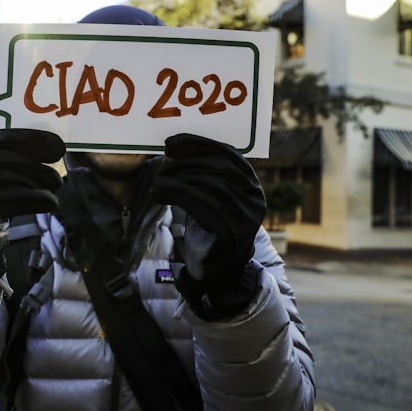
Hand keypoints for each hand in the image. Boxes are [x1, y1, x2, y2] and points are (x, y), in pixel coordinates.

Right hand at [0, 129, 64, 285]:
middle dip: (37, 166)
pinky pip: (11, 200)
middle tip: (57, 177)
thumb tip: (52, 146)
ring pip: (9, 178)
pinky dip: (35, 199)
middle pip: (4, 158)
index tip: (58, 147)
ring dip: (38, 183)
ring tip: (55, 188)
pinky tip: (50, 202)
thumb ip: (9, 159)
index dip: (31, 140)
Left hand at [151, 134, 266, 317]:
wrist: (219, 267)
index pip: (228, 154)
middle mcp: (255, 197)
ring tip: (156, 181)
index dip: (199, 144)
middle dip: (186, 162)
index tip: (170, 143)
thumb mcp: (208, 194)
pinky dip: (178, 195)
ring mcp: (247, 216)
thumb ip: (201, 173)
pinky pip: (205, 205)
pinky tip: (159, 194)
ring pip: (212, 184)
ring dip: (179, 179)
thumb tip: (172, 146)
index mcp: (251, 183)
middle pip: (220, 168)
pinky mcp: (233, 232)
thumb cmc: (209, 224)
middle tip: (161, 165)